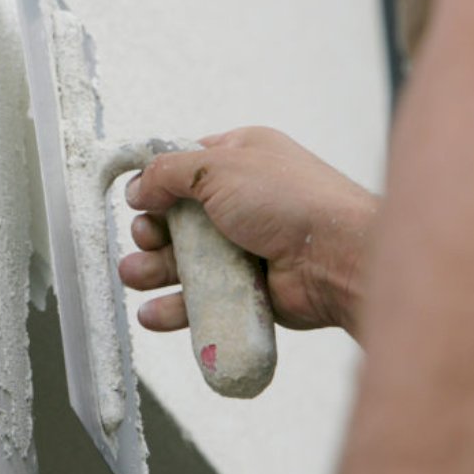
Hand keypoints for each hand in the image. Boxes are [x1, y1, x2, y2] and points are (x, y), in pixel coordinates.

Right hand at [120, 126, 377, 333]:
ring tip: (136, 276)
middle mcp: (243, 203)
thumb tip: (138, 187)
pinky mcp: (249, 289)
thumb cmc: (291, 200)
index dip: (157, 185)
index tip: (138, 200)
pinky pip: (203, 299)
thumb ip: (168, 172)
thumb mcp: (218, 166)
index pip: (185, 170)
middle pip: (178, 220)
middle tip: (147, 240)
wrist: (338, 256)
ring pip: (186, 262)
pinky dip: (175, 307)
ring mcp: (246, 248)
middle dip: (152, 232)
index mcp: (241, 160)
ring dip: (154, 270)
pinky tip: (153, 312)